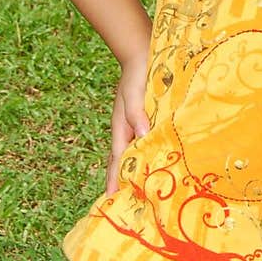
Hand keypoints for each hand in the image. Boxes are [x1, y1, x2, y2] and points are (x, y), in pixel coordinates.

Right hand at [106, 54, 149, 194]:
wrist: (141, 54)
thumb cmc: (138, 75)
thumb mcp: (135, 95)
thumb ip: (138, 116)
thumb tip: (142, 137)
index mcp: (121, 127)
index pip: (117, 159)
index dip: (114, 179)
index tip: (111, 200)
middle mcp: (125, 130)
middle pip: (120, 161)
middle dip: (119, 181)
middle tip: (122, 205)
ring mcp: (134, 125)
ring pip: (130, 153)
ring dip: (131, 171)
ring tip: (135, 192)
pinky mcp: (143, 120)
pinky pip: (141, 142)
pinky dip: (142, 155)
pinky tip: (150, 163)